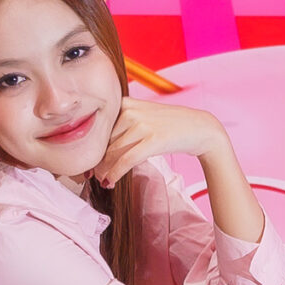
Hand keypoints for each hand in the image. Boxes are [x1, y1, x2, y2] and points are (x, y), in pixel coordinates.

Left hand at [90, 100, 232, 189]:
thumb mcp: (145, 113)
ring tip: (101, 180)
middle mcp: (132, 111)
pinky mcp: (153, 140)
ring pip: (113, 152)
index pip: (99, 126)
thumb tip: (100, 143)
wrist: (200, 128)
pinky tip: (110, 182)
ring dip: (104, 170)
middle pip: (104, 141)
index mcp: (127, 103)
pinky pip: (126, 160)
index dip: (90, 145)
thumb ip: (123, 121)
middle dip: (96, 160)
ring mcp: (143, 125)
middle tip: (90, 174)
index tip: (85, 159)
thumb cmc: (171, 124)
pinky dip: (115, 173)